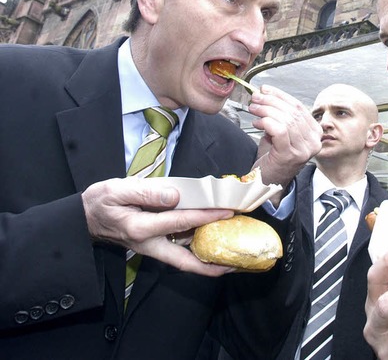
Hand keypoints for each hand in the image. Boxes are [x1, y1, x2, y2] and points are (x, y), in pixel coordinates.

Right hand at [82, 177, 235, 275]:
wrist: (85, 217)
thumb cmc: (101, 202)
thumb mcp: (118, 190)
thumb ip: (146, 192)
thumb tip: (174, 195)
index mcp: (141, 228)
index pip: (180, 222)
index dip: (205, 216)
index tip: (226, 211)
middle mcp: (149, 244)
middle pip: (184, 261)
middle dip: (211, 264)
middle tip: (235, 262)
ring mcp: (151, 247)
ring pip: (183, 258)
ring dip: (206, 258)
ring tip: (231, 254)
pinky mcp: (154, 244)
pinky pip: (178, 250)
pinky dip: (196, 248)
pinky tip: (212, 240)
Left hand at [248, 85, 321, 195]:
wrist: (266, 182)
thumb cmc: (273, 157)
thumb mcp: (280, 132)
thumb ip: (279, 114)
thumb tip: (266, 92)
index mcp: (315, 133)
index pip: (299, 107)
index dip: (281, 96)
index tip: (266, 89)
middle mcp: (313, 142)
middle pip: (292, 112)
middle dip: (271, 101)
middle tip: (256, 98)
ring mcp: (303, 150)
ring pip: (285, 119)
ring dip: (266, 110)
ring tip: (254, 109)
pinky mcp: (290, 155)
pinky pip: (279, 130)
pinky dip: (266, 122)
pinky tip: (257, 123)